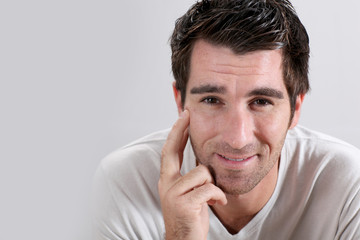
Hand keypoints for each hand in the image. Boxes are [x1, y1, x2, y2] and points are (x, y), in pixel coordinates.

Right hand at [158, 110, 226, 239]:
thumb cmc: (191, 218)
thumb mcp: (189, 194)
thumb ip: (192, 177)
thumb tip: (202, 162)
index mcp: (167, 180)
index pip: (170, 151)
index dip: (176, 133)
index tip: (184, 116)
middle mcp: (166, 184)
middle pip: (173, 150)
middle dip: (180, 129)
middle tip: (187, 113)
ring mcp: (173, 193)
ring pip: (202, 172)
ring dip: (213, 185)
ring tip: (212, 198)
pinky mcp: (184, 203)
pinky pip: (210, 188)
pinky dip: (218, 196)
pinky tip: (217, 204)